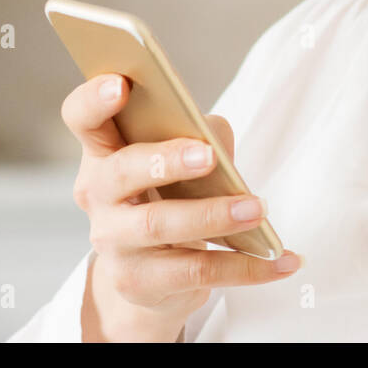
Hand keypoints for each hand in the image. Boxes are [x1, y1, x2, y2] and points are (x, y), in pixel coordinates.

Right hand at [62, 74, 302, 341]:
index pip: (83, 119)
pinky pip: (198, 272)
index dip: (94, 100)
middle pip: (122, 172)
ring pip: (160, 224)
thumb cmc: (172, 193)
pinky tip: (284, 261)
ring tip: (258, 209)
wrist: (153, 274)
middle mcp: (98, 195)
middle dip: (165, 161)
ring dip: (214, 215)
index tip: (120, 85)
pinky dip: (248, 267)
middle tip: (208, 155)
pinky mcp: (140, 282)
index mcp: (104, 151)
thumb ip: (200, 135)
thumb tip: (217, 142)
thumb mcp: (182, 158)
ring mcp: (114, 241)